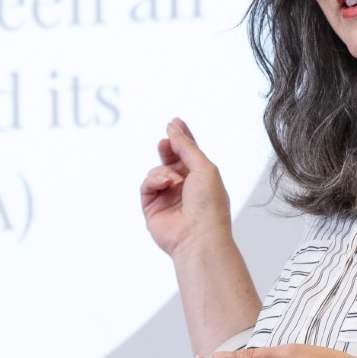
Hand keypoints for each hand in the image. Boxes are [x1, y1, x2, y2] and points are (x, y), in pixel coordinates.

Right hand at [140, 119, 232, 258]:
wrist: (198, 234)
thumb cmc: (209, 205)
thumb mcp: (204, 167)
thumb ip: (187, 147)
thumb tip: (173, 130)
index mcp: (202, 178)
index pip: (189, 153)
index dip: (182, 137)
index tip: (174, 122)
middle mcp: (185, 187)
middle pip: (171, 160)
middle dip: (168, 149)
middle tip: (165, 141)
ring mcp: (168, 197)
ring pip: (156, 171)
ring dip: (164, 170)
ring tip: (174, 180)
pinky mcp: (152, 207)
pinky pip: (147, 184)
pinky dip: (154, 181)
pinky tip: (165, 185)